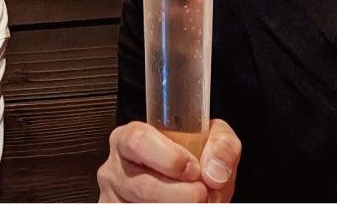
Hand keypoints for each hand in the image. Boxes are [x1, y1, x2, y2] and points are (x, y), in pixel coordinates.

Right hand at [97, 120, 240, 202]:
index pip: (138, 141)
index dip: (168, 157)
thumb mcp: (212, 141)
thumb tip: (215, 172)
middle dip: (181, 195)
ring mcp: (114, 200)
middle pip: (143, 186)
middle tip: (203, 194)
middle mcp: (115, 170)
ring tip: (198, 203)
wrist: (190, 190)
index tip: (193, 169)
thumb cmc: (193, 162)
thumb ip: (222, 146)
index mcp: (129, 139)